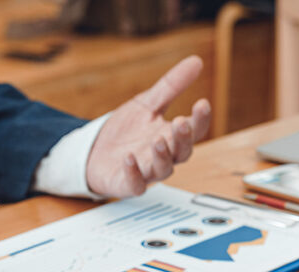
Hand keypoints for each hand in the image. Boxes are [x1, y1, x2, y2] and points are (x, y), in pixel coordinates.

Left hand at [86, 56, 210, 196]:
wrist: (95, 151)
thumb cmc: (126, 130)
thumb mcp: (147, 103)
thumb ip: (171, 86)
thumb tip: (196, 61)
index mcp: (172, 136)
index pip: (194, 130)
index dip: (201, 119)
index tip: (202, 103)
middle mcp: (164, 156)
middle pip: (182, 152)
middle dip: (183, 138)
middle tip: (181, 123)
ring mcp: (147, 172)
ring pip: (163, 170)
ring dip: (162, 156)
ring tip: (157, 141)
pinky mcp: (128, 183)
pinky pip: (135, 184)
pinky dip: (133, 173)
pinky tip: (128, 158)